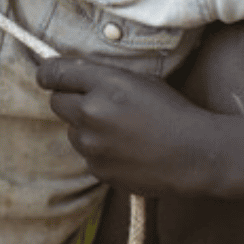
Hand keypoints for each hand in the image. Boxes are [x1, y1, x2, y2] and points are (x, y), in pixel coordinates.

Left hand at [38, 57, 221, 199]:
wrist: (195, 155)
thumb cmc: (174, 112)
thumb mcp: (141, 80)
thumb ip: (104, 78)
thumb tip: (77, 78)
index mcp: (104, 85)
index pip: (54, 73)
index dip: (48, 73)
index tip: (48, 75)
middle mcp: (91, 113)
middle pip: (56, 102)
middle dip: (69, 99)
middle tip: (90, 101)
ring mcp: (92, 145)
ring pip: (72, 130)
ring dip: (85, 127)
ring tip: (119, 129)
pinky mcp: (98, 170)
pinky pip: (88, 155)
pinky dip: (99, 150)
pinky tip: (126, 149)